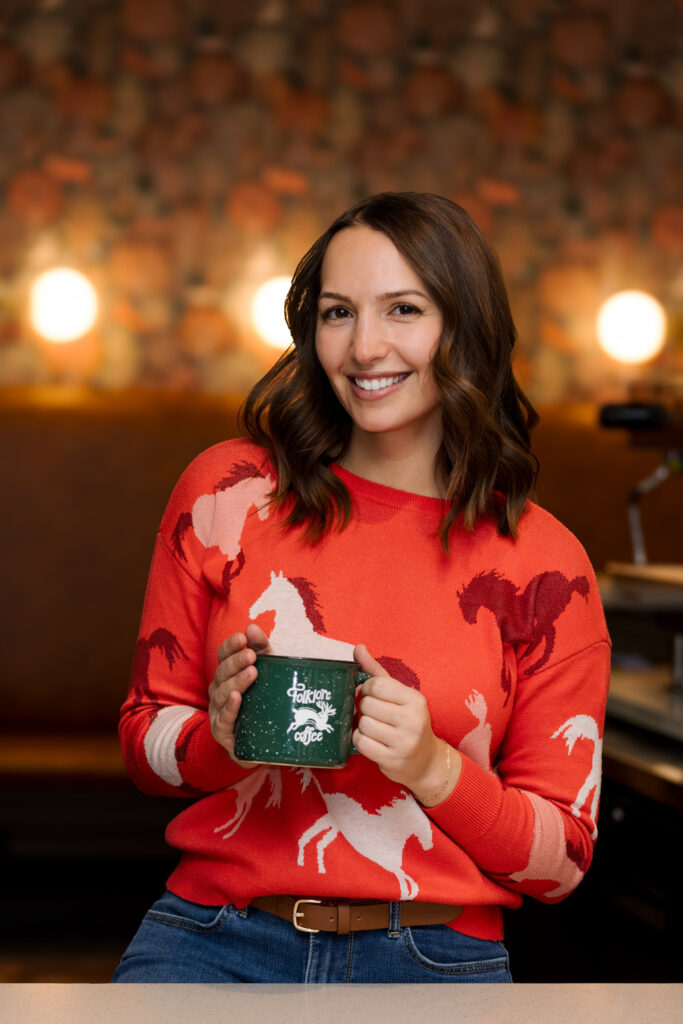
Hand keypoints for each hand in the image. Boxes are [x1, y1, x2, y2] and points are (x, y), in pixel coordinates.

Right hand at [208, 624, 271, 766]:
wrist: (256, 745)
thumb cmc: (259, 704)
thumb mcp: (266, 673)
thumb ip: (261, 650)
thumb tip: (253, 627)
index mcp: (226, 675)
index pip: (222, 656)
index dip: (230, 646)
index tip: (243, 637)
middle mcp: (218, 691)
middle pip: (222, 673)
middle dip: (236, 662)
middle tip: (252, 655)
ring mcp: (218, 711)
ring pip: (222, 693)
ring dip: (236, 681)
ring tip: (252, 672)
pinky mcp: (222, 731)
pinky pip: (223, 718)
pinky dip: (229, 707)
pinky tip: (236, 697)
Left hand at [352, 644, 460, 804]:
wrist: (426, 761)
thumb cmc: (408, 722)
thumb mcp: (398, 695)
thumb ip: (376, 671)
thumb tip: (358, 647)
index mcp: (414, 699)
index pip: (377, 685)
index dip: (366, 689)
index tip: (371, 696)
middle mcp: (412, 720)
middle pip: (367, 705)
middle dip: (364, 709)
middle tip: (374, 715)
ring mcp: (404, 742)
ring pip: (363, 724)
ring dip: (362, 726)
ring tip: (373, 729)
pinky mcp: (393, 760)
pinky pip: (361, 743)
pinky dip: (360, 741)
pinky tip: (371, 741)